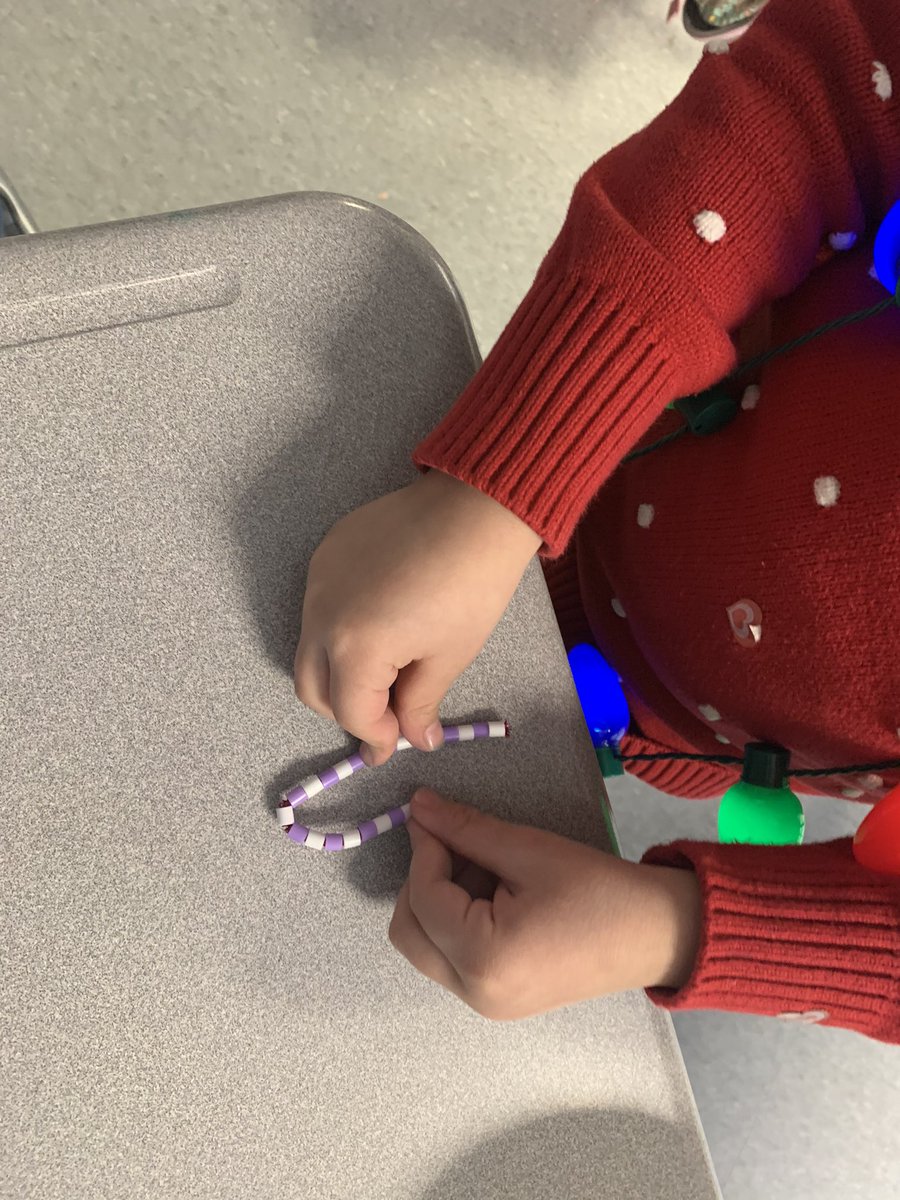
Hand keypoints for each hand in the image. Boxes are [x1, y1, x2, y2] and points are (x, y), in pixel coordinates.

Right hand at [294, 471, 540, 764]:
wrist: (476, 508)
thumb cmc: (472, 585)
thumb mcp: (449, 656)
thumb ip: (419, 704)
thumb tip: (415, 740)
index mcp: (355, 647)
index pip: (351, 712)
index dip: (376, 736)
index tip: (395, 745)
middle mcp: (322, 615)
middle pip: (312, 688)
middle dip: (346, 710)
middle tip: (385, 716)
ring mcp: (317, 581)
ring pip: (309, 648)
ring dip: (339, 671)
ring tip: (386, 671)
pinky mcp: (325, 554)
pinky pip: (318, 608)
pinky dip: (338, 630)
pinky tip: (379, 625)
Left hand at [389, 789, 702, 1019]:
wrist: (656, 934)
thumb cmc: (597, 890)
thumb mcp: (527, 850)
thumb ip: (465, 829)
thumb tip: (418, 806)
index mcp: (484, 959)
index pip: (423, 897)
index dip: (423, 848)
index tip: (430, 813)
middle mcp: (475, 992)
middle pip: (409, 932)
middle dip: (421, 881)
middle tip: (454, 844)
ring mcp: (486, 1003)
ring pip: (426, 946)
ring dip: (437, 901)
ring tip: (484, 868)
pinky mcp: (498, 999)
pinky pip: (452, 957)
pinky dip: (456, 921)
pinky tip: (493, 892)